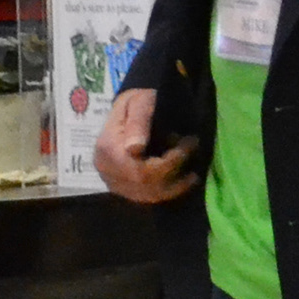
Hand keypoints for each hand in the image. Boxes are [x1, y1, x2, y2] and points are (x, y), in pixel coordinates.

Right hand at [94, 86, 198, 202]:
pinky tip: (179, 182)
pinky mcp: (119, 187)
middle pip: (145, 183)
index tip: (191, 142)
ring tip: (191, 174)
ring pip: (147, 195)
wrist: (126, 107)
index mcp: (108, 147)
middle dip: (174, 173)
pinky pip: (144, 198)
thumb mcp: (140, 101)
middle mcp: (106, 169)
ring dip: (174, 186)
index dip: (172, 160)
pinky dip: (165, 192)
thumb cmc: (137, 100)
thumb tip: (135, 150)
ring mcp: (111, 181)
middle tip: (192, 155)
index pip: (142, 167)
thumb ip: (139, 121)